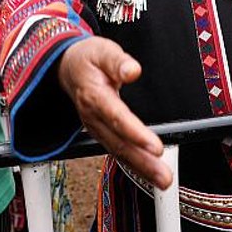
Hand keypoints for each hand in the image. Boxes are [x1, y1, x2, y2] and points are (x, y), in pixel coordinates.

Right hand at [58, 37, 168, 188]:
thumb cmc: (87, 59)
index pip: (116, 118)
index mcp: (94, 95)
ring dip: (141, 169)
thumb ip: (117, 60)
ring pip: (118, 152)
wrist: (67, 68)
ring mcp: (96, 128)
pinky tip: (149, 174)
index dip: (135, 134)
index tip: (155, 147)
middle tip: (164, 176)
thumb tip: (133, 70)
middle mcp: (93, 117)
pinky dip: (134, 165)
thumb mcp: (102, 50)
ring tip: (162, 181)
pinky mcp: (101, 133)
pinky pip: (117, 152)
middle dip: (143, 162)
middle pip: (119, 143)